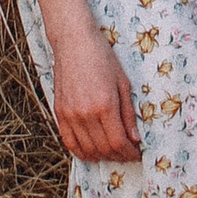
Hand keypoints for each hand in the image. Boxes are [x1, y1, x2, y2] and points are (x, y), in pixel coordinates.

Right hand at [52, 19, 141, 162]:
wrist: (73, 41)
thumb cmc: (102, 57)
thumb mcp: (123, 83)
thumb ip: (128, 113)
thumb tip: (135, 139)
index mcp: (105, 105)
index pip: (118, 142)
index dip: (130, 153)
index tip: (137, 153)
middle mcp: (85, 114)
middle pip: (103, 149)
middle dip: (119, 156)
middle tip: (128, 153)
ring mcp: (70, 115)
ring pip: (87, 149)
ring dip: (102, 156)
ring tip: (113, 153)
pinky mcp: (59, 113)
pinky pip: (69, 142)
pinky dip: (81, 152)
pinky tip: (92, 152)